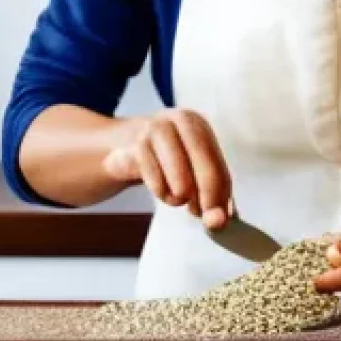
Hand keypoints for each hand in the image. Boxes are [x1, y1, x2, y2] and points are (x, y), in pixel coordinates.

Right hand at [102, 109, 232, 228]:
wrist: (118, 148)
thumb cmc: (162, 160)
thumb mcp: (189, 168)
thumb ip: (209, 193)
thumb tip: (219, 220)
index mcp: (198, 124)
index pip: (218, 163)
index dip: (222, 194)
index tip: (220, 218)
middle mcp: (179, 120)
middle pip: (204, 164)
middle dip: (207, 196)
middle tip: (204, 218)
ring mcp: (155, 130)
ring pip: (181, 178)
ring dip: (181, 198)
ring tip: (176, 197)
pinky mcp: (136, 146)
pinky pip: (157, 183)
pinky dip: (162, 194)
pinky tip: (159, 189)